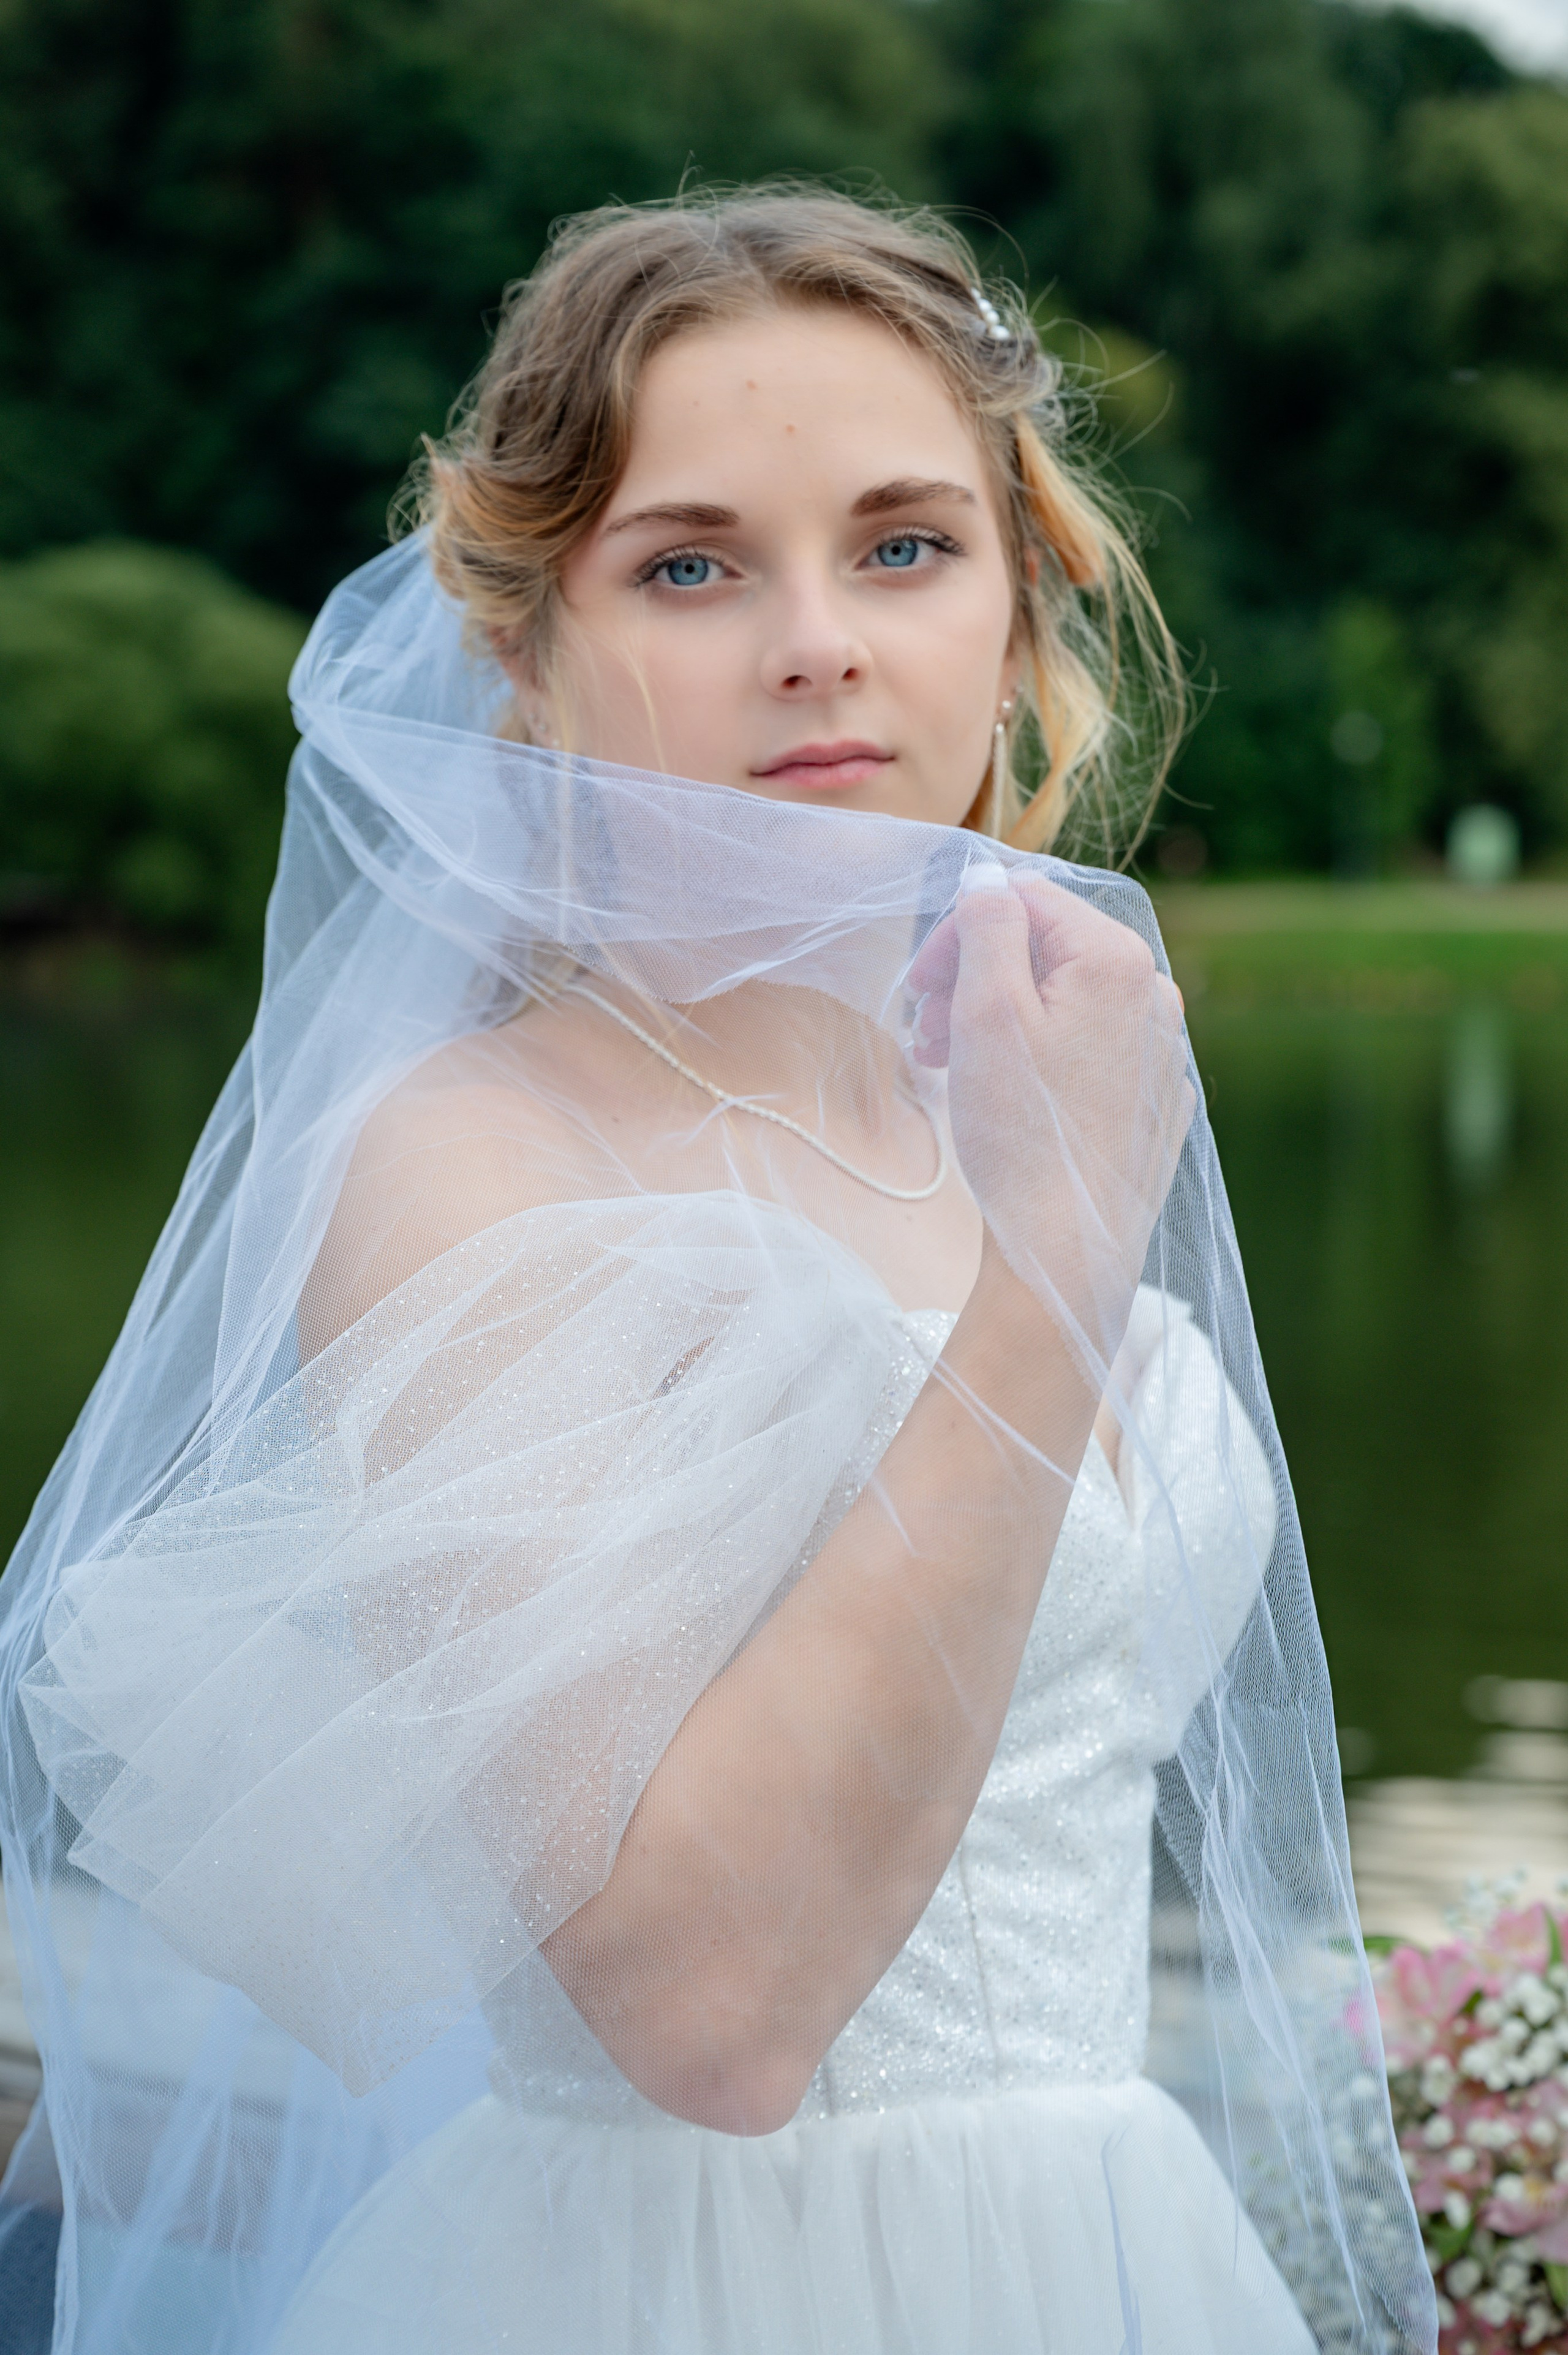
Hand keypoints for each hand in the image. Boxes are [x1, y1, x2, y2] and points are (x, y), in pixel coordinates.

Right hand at [908, 866, 1193, 1358]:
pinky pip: (1089, 1051)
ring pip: (1064, 1002)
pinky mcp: (1156, 1101)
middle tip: (925, 1033)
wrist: (1066, 1249)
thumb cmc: (1021, 1134)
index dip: (957, 933)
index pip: (1023, 899)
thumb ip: (986, 927)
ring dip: (998, 1019)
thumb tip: (988, 878)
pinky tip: (1005, 1098)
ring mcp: (1163, 1052)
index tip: (918, 984)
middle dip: (974, 978)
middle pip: (1044, 950)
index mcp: (1116, 960)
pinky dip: (1039, 1057)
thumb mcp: (985, 1012)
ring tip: (951, 1066)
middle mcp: (1155, 996)